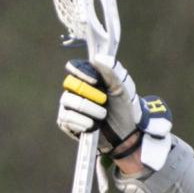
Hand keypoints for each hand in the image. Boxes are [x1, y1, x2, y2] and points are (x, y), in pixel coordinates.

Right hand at [56, 59, 172, 167]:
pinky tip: (92, 125)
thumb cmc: (124, 109)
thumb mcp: (123, 89)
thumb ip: (112, 72)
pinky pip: (66, 118)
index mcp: (88, 79)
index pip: (75, 68)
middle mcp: (76, 91)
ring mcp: (70, 106)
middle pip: (70, 84)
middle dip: (89, 93)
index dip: (82, 72)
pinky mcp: (67, 123)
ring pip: (68, 101)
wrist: (127, 134)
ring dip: (88, 108)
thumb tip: (96, 58)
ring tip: (103, 116)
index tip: (95, 80)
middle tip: (104, 101)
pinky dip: (81, 121)